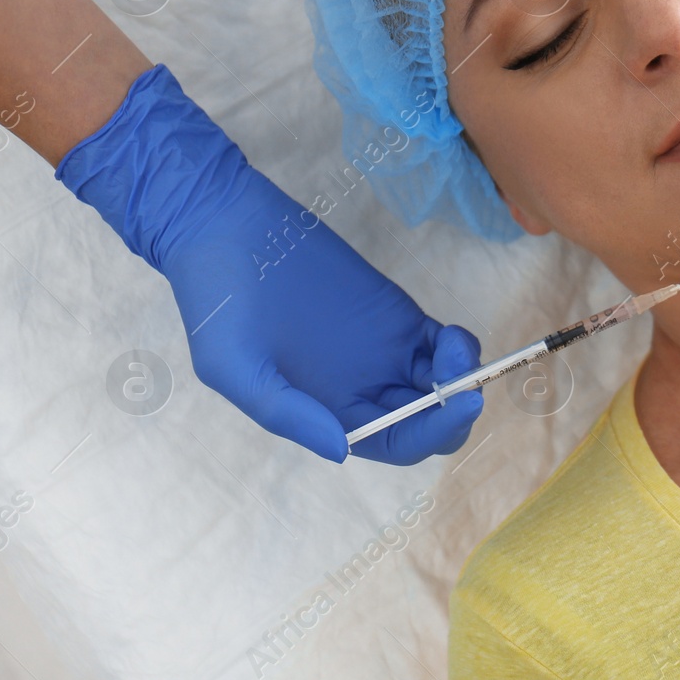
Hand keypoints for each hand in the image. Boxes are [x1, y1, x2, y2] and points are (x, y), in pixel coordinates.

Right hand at [56, 65, 483, 463]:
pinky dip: (455, 347)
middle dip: (453, 412)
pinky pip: (437, 343)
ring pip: (440, 383)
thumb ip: (285, 412)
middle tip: (462, 385)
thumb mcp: (232, 367)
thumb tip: (342, 449)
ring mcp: (382, 350)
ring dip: (460, 377)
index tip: (456, 409)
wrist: (224, 229)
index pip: (396, 443)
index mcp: (327, 412)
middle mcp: (361, 388)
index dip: (430, 435)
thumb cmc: (217, 303)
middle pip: (428, 420)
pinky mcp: (393, 313)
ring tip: (451, 348)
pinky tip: (450, 335)